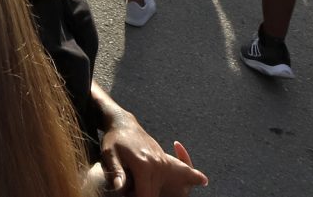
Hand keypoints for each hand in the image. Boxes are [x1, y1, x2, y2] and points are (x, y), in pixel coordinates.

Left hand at [93, 113, 207, 194]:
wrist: (124, 123)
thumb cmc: (113, 139)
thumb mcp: (110, 155)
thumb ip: (117, 173)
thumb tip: (119, 188)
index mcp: (144, 165)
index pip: (144, 194)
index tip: (129, 195)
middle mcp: (157, 164)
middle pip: (154, 192)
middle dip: (144, 194)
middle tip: (132, 191)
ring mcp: (163, 161)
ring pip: (168, 185)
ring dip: (161, 191)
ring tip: (188, 181)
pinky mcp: (165, 160)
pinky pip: (181, 170)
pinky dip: (192, 175)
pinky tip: (202, 180)